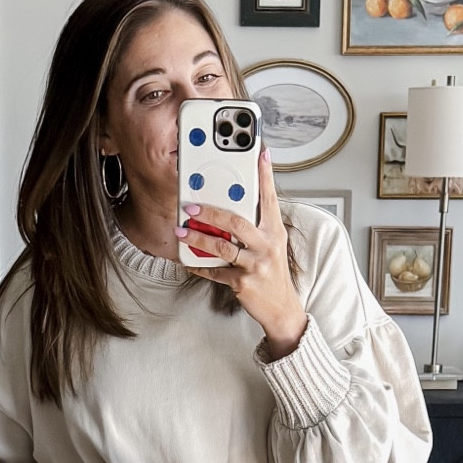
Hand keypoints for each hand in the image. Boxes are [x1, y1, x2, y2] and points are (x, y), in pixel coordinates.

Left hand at [176, 146, 307, 356]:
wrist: (281, 309)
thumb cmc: (272, 272)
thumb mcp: (272, 245)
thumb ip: (257, 225)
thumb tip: (233, 205)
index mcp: (274, 231)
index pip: (269, 198)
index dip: (265, 175)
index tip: (260, 153)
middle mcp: (267, 245)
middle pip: (236, 222)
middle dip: (210, 212)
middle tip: (190, 207)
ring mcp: (256, 265)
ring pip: (222, 247)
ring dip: (198, 239)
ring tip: (181, 232)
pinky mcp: (243, 283)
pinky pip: (215, 272)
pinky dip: (199, 266)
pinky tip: (187, 260)